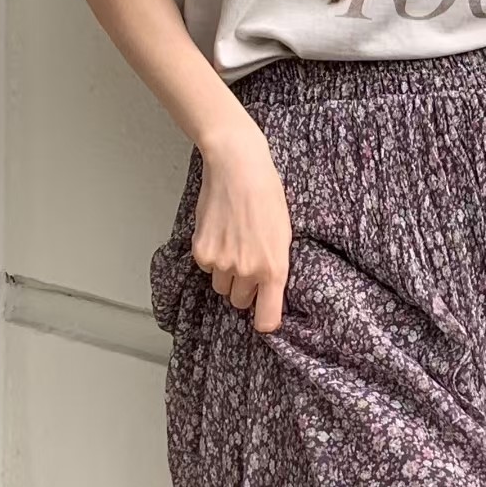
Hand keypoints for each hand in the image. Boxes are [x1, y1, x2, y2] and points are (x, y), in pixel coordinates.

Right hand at [192, 121, 292, 333]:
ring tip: (234, 242)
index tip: (263, 313)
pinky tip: (220, 233)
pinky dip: (211, 256)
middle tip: (247, 261)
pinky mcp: (201, 251)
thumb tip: (266, 290)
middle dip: (243, 287)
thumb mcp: (284, 235)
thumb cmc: (266, 194)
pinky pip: (205, 268)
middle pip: (239, 301)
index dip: (264, 319)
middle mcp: (248, 271)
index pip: (266, 319)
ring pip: (221, 285)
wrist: (238, 168)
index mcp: (274, 268)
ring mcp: (222, 262)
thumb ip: (275, 266)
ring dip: (226, 272)